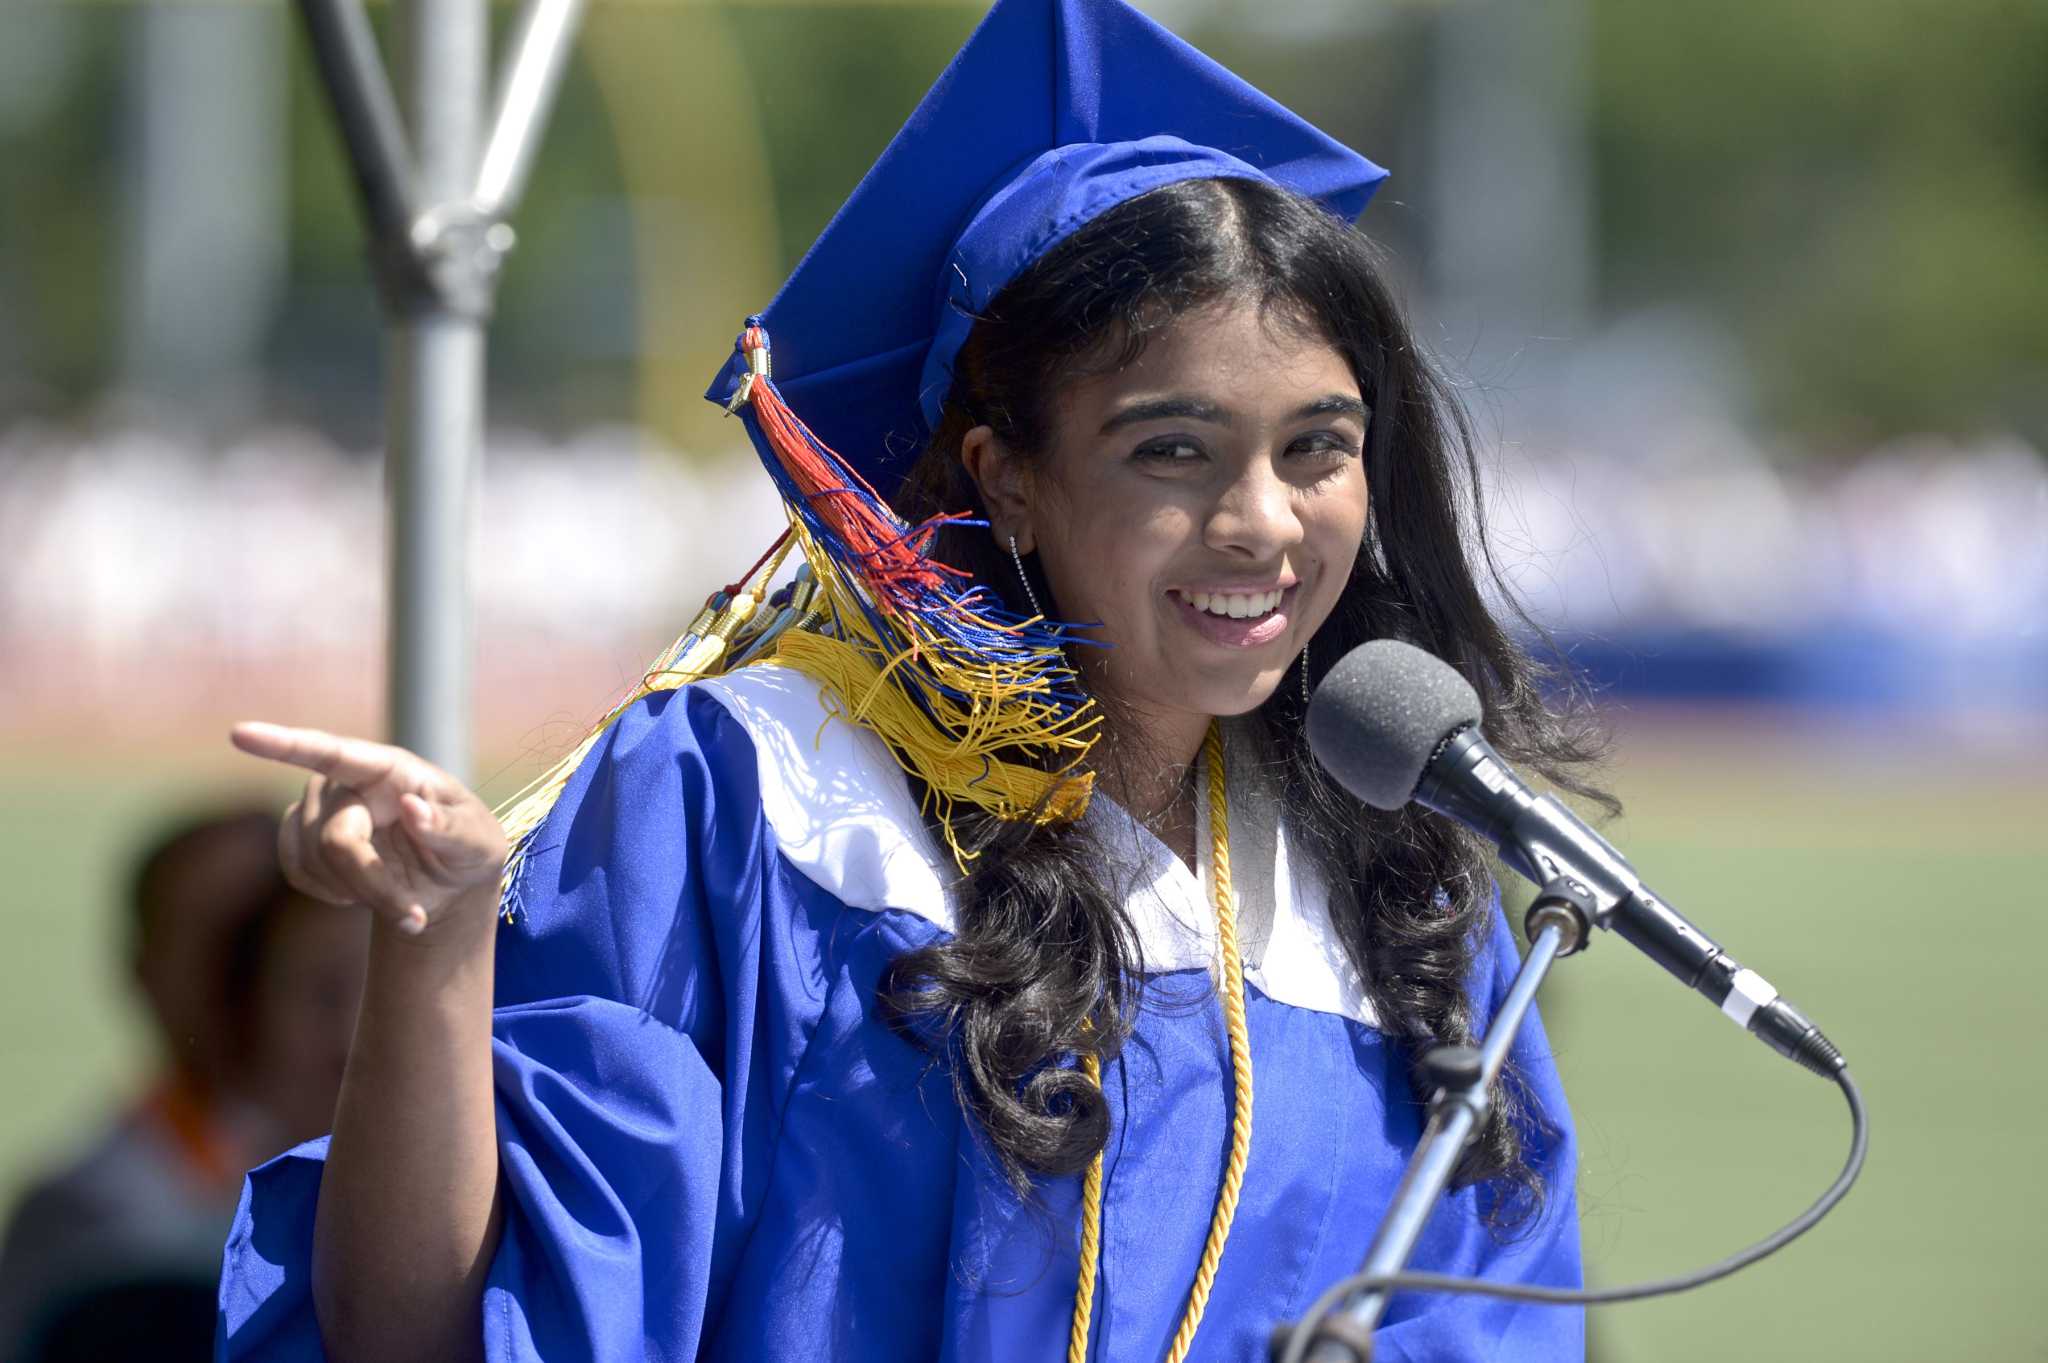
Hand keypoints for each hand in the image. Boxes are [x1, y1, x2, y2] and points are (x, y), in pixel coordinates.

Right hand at [231, 722, 509, 938]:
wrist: (445, 882)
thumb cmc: (466, 850)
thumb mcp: (480, 843)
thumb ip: (451, 828)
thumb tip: (414, 808)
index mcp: (391, 769)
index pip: (333, 753)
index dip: (285, 745)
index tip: (239, 733)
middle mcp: (345, 783)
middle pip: (335, 840)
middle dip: (372, 885)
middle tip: (414, 920)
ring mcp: (316, 809)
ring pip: (312, 860)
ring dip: (358, 893)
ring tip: (400, 899)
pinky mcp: (298, 840)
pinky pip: (297, 872)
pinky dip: (333, 893)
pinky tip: (363, 888)